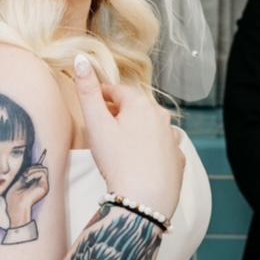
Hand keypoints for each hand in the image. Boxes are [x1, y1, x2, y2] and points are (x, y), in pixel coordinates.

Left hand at [5, 162, 49, 226]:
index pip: (37, 171)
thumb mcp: (19, 183)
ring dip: (33, 170)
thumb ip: (25, 176)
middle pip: (42, 169)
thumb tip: (28, 167)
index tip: (23, 174)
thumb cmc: (14, 197)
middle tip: (24, 174)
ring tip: (26, 176)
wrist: (16, 205)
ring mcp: (44, 186)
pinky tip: (27, 179)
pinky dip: (34, 173)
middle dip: (32, 168)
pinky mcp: (44, 187)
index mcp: (36, 186)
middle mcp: (41, 186)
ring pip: (44, 169)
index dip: (31, 169)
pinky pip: (43, 172)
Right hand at [74, 53, 184, 219]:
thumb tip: (81, 59)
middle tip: (103, 126)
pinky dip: (153, 149)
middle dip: (120, 113)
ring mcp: (173, 139)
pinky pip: (163, 148)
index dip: (102, 96)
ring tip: (122, 145)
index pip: (117, 91)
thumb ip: (87, 91)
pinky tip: (142, 160)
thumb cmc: (117, 161)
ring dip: (138, 130)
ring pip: (152, 127)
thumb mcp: (96, 124)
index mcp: (141, 104)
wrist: (144, 200)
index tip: (92, 103)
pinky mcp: (178, 159)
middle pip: (136, 108)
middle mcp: (161, 117)